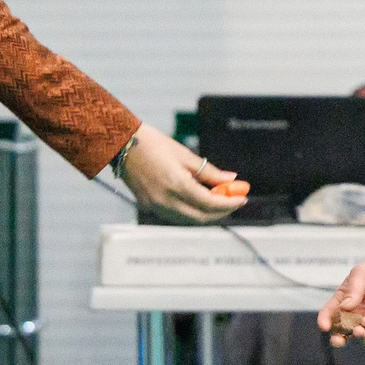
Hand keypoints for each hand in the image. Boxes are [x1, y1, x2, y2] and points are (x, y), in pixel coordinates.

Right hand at [116, 124, 246, 222]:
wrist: (121, 144)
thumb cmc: (153, 144)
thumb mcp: (185, 155)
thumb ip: (209, 171)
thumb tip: (231, 179)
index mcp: (176, 185)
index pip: (210, 203)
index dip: (229, 203)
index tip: (242, 198)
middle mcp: (165, 200)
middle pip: (201, 218)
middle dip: (221, 212)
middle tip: (234, 202)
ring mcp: (155, 206)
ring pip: (188, 221)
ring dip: (207, 214)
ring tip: (219, 200)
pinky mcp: (148, 206)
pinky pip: (175, 217)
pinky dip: (191, 213)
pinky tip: (199, 202)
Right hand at [317, 247, 364, 346]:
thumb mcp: (362, 272)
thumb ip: (353, 290)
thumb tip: (344, 307)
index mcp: (345, 298)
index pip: (331, 312)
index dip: (325, 320)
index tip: (324, 326)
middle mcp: (356, 311)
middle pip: (343, 329)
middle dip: (338, 337)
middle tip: (337, 340)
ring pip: (360, 335)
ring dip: (357, 336)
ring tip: (359, 330)